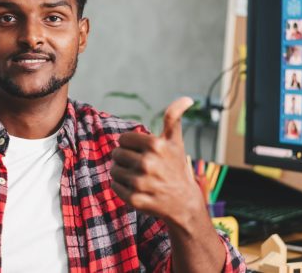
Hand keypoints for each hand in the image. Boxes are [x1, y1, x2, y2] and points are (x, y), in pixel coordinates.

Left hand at [110, 97, 206, 224]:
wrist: (184, 203)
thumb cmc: (176, 168)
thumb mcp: (176, 142)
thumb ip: (174, 118)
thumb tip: (187, 98)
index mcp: (156, 145)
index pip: (123, 139)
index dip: (131, 145)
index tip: (142, 152)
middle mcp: (148, 163)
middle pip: (116, 154)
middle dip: (125, 159)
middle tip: (140, 166)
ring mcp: (141, 183)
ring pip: (114, 170)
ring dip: (122, 173)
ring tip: (138, 177)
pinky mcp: (135, 200)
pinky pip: (115, 186)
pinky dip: (121, 187)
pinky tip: (136, 188)